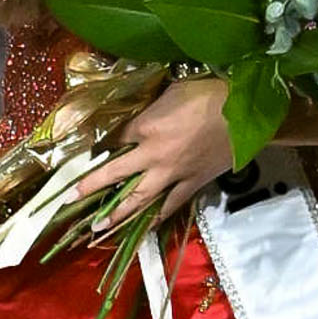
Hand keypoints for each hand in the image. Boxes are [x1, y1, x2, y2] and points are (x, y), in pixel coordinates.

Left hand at [71, 78, 238, 230]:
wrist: (247, 112)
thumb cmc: (208, 92)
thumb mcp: (171, 90)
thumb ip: (150, 105)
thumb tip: (136, 112)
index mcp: (146, 127)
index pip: (114, 140)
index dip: (99, 147)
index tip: (84, 155)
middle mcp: (154, 155)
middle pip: (116, 174)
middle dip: (92, 187)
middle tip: (70, 202)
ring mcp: (173, 174)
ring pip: (139, 198)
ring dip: (117, 214)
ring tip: (99, 228)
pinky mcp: (192, 184)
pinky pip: (170, 205)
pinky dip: (156, 217)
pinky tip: (145, 228)